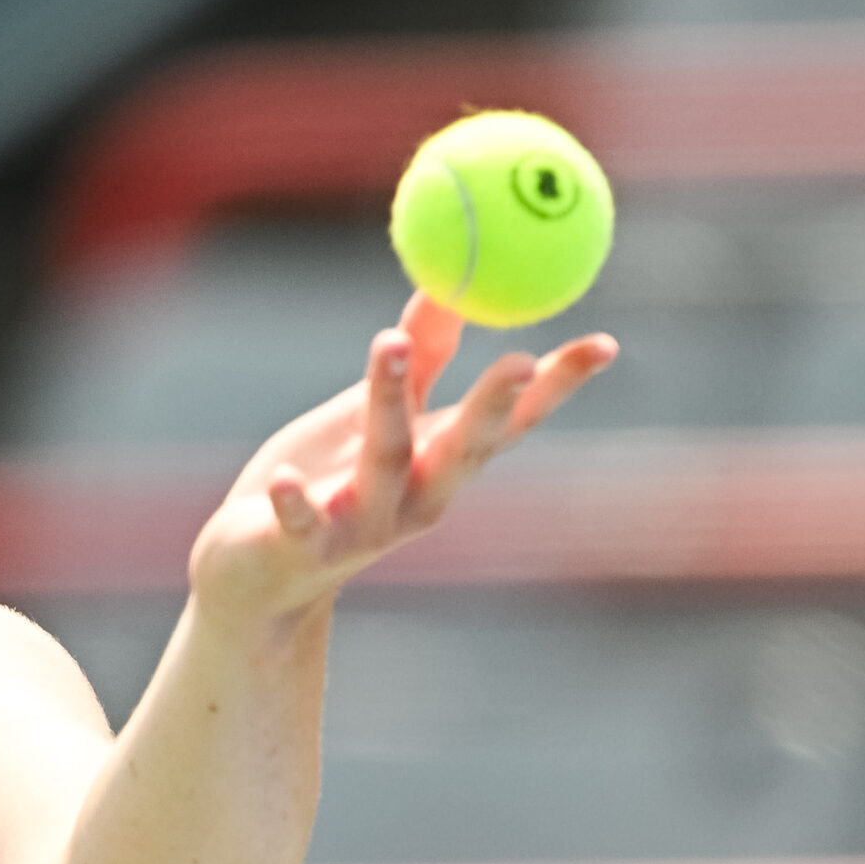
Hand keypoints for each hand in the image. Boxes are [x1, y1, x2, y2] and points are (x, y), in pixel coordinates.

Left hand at [187, 292, 617, 624]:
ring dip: (388, 403)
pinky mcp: (299, 546)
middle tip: (521, 360)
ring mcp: (362, 526)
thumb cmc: (327, 483)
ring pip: (383, 463)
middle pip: (463, 449)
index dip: (558, 387)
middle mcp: (417, 501)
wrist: (260, 580)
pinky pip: (301, 522)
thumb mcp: (375, 415)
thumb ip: (415, 356)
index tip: (604, 343)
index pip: (511, 423)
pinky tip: (285, 477)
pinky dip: (296, 501)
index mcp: (440, 465)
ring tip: (387, 340)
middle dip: (492, 406)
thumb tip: (451, 283)